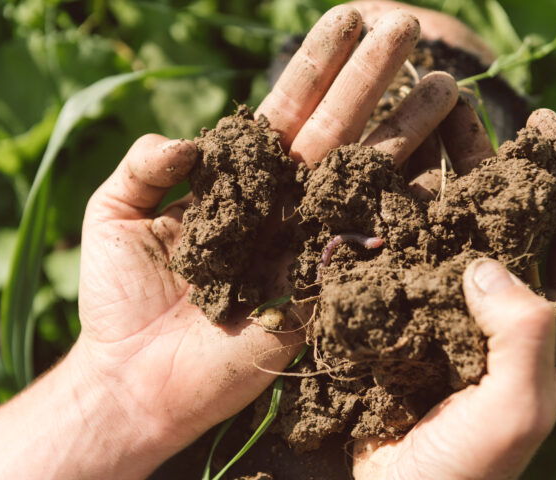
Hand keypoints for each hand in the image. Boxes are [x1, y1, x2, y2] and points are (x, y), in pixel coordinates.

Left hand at [75, 4, 459, 475]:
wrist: (135, 378)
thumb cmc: (119, 298)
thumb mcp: (113, 213)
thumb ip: (145, 165)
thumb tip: (190, 139)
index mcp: (240, 179)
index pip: (287, 108)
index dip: (319, 64)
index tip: (351, 16)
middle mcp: (283, 204)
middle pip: (338, 129)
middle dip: (373, 79)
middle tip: (408, 27)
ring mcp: (307, 243)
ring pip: (365, 177)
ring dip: (405, 129)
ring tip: (442, 83)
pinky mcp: (320, 290)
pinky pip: (370, 244)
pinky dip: (406, 209)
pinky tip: (442, 169)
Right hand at [352, 109, 555, 478]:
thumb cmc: (465, 472)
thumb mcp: (513, 411)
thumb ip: (522, 335)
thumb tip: (484, 263)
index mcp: (550, 324)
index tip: (542, 122)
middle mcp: (502, 308)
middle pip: (503, 215)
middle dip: (486, 159)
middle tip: (454, 106)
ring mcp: (451, 310)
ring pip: (445, 228)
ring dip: (429, 181)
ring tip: (404, 134)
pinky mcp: (405, 318)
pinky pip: (398, 257)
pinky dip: (384, 224)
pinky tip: (364, 195)